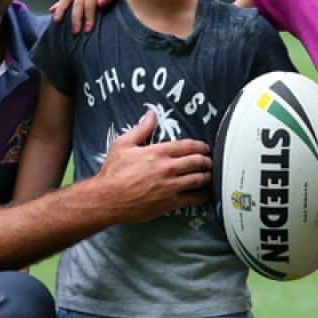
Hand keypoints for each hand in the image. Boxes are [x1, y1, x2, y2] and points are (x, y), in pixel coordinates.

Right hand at [49, 0, 125, 33]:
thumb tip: (100, 4)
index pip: (89, 5)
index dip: (88, 18)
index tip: (88, 30)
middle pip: (77, 4)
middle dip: (76, 18)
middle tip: (76, 32)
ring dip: (61, 10)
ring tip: (57, 21)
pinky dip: (59, 3)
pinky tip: (52, 10)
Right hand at [96, 112, 211, 222]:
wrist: (107, 199)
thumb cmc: (113, 173)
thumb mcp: (123, 144)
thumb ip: (140, 129)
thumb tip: (151, 114)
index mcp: (158, 152)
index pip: (187, 146)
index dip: (200, 146)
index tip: (205, 148)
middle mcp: (168, 168)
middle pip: (198, 162)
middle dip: (206, 161)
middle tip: (209, 162)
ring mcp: (171, 186)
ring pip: (199, 179)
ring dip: (207, 177)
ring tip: (209, 176)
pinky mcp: (170, 203)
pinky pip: (194, 199)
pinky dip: (203, 196)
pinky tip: (206, 194)